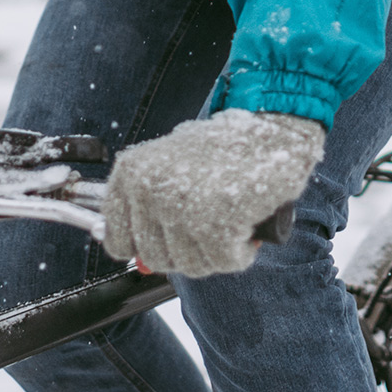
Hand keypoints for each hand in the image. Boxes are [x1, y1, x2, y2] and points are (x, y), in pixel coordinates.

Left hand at [102, 110, 323, 276]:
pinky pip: (224, 262)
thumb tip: (134, 252)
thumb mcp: (172, 162)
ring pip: (191, 265)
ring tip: (230, 219)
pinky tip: (247, 225)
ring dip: (216, 252)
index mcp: (132, 173)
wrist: (272, 127)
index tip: (169, 239)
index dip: (147, 245)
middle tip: (209, 226)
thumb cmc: (226, 146)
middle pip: (156, 258)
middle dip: (187, 250)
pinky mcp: (216, 227)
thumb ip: (147, 204)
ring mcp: (181, 210)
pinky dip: (241, 252)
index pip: (118, 240)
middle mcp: (149, 191)